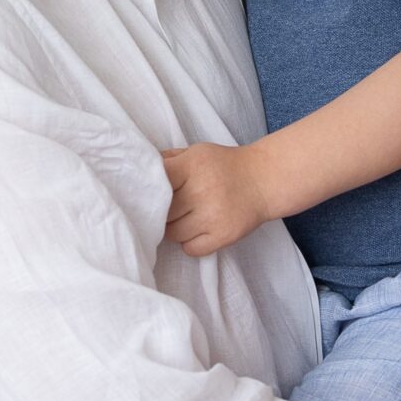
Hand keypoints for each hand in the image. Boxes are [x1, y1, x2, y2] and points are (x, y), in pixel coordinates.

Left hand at [161, 142, 272, 256]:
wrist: (263, 180)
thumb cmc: (223, 166)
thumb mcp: (195, 152)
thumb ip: (167, 160)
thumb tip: (138, 171)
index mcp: (193, 165)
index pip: (156, 182)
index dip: (152, 190)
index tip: (153, 193)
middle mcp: (203, 190)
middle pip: (162, 212)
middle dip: (163, 211)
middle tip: (172, 207)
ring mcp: (213, 215)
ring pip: (173, 233)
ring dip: (175, 228)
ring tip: (187, 217)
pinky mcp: (224, 236)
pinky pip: (190, 249)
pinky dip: (191, 243)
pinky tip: (198, 230)